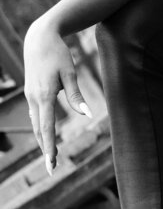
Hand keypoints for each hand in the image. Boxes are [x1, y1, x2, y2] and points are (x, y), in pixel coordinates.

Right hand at [23, 21, 91, 175]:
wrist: (39, 39)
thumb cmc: (58, 54)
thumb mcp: (70, 73)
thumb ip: (77, 96)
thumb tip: (87, 115)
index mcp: (44, 96)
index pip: (47, 128)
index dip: (49, 147)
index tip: (52, 163)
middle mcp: (34, 99)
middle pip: (39, 130)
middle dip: (45, 150)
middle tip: (52, 169)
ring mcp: (30, 96)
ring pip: (36, 124)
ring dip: (43, 141)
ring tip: (51, 157)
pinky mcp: (31, 93)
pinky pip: (35, 116)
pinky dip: (40, 128)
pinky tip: (45, 135)